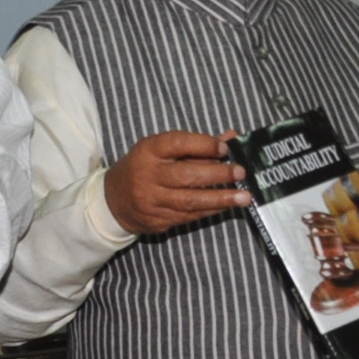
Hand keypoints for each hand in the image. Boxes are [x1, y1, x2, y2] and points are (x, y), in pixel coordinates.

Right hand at [103, 130, 248, 236]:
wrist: (113, 200)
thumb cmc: (144, 168)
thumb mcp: (162, 150)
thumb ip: (196, 145)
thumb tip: (232, 138)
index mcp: (148, 151)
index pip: (177, 143)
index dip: (203, 145)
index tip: (225, 148)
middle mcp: (147, 176)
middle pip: (186, 175)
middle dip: (218, 174)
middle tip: (240, 173)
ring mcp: (151, 200)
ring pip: (190, 200)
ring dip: (220, 198)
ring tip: (244, 196)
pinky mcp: (157, 219)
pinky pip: (189, 216)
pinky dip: (210, 210)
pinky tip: (226, 206)